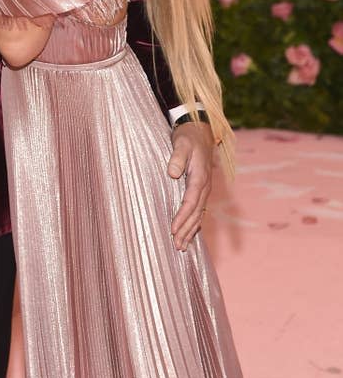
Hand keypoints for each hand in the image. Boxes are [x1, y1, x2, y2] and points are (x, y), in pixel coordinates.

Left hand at [167, 122, 214, 250]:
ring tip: (181, 246)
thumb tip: (172, 173)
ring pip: (199, 214)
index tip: (172, 229)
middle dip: (186, 229)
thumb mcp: (181, 143)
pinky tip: (189, 234)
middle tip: (176, 245)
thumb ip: (177, 157)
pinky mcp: (201, 189)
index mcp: (200, 177)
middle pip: (196, 212)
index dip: (182, 216)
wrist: (199, 131)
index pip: (190, 201)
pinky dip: (194, 223)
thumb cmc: (188, 137)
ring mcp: (204, 188)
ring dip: (190, 230)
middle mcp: (204, 186)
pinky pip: (199, 210)